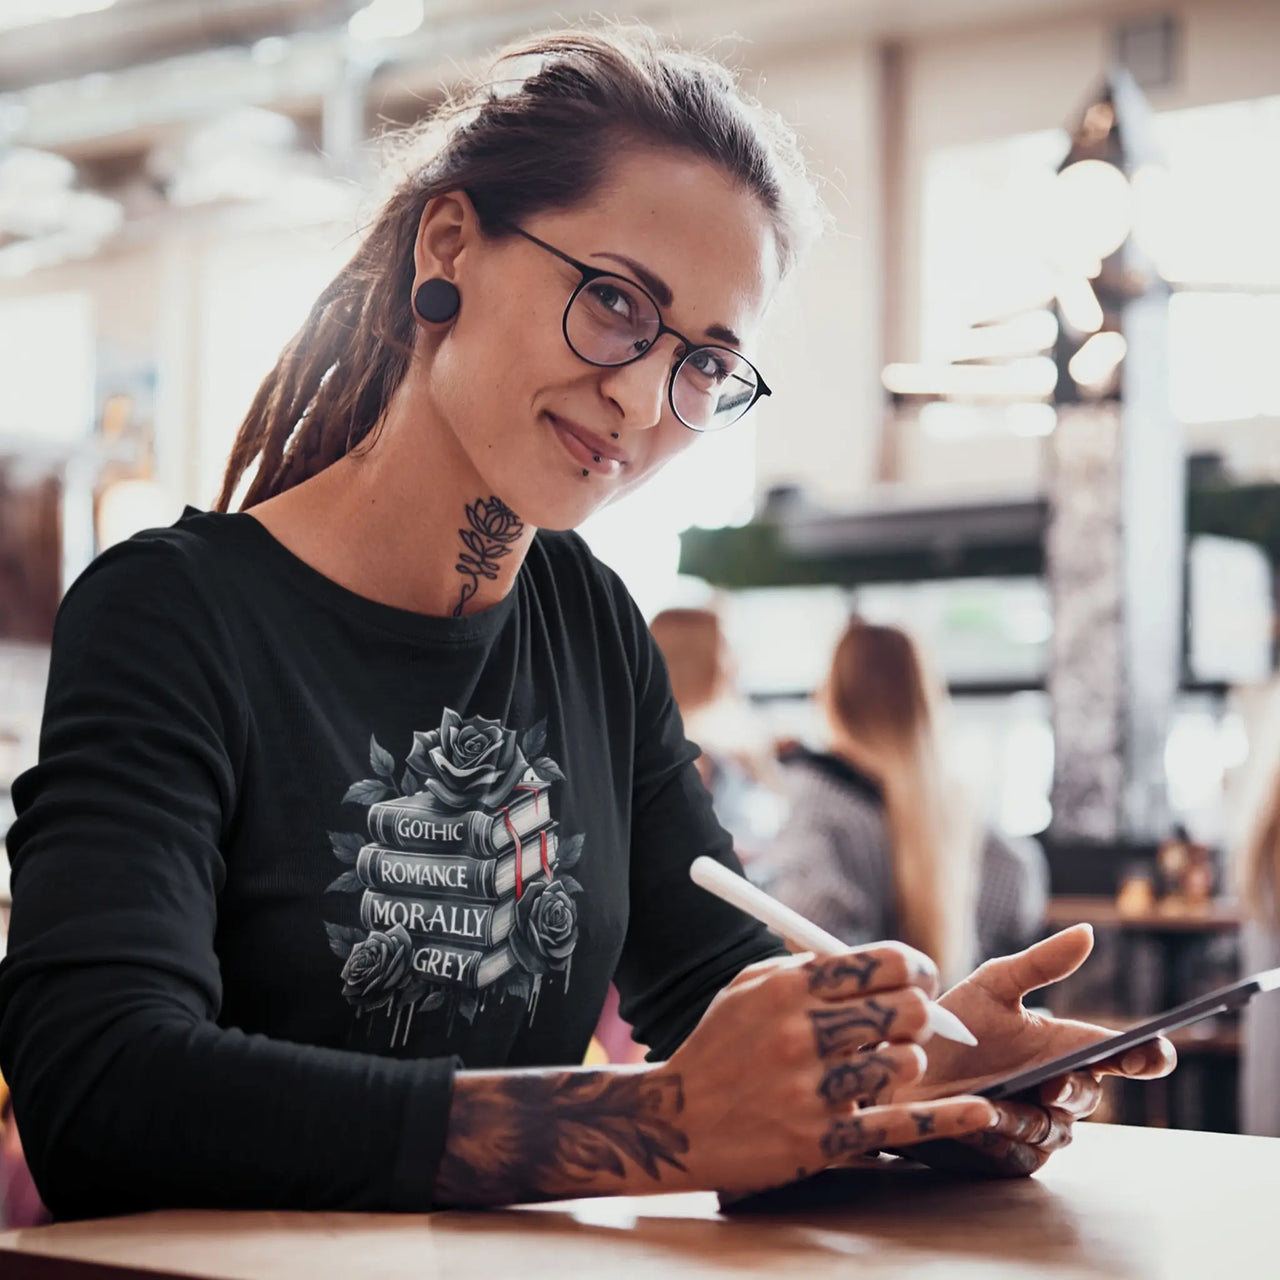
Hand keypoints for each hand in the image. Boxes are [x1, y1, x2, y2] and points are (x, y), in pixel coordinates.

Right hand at [662, 943, 997, 1196]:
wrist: (675, 1123)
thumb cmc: (719, 1047)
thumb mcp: (747, 989)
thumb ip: (805, 968)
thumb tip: (874, 961)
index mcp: (787, 990)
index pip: (881, 963)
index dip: (914, 967)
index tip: (918, 976)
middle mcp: (801, 1035)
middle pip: (906, 1009)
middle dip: (918, 1012)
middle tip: (908, 1021)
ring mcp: (813, 1091)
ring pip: (907, 1062)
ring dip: (906, 1062)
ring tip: (881, 1066)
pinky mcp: (822, 1142)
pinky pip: (901, 1125)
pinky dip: (948, 1119)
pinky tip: (982, 1113)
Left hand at [884, 924, 1175, 1176]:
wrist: (901, 1067)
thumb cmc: (951, 1026)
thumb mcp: (993, 986)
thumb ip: (1041, 963)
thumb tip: (1088, 931)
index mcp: (1063, 1046)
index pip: (1122, 1055)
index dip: (1148, 1056)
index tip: (1155, 1053)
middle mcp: (1058, 1089)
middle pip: (1089, 1096)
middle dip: (1074, 1088)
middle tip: (1055, 1079)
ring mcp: (1038, 1125)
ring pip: (1058, 1130)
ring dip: (1031, 1115)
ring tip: (998, 1103)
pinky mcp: (1012, 1155)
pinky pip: (1025, 1154)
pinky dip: (1006, 1137)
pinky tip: (981, 1120)